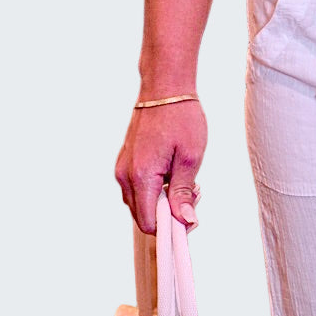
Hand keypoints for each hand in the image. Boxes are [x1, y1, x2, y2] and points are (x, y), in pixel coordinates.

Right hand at [115, 99, 206, 233]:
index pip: (150, 223)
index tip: (191, 215)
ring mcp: (122, 169)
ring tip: (185, 179)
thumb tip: (186, 222)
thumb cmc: (181, 117)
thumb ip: (184, 193)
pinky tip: (172, 173)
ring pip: (140, 203)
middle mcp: (125, 176)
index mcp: (141, 177)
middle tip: (193, 192)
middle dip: (168, 213)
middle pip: (143, 216)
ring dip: (162, 201)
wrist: (164, 88)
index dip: (171, 227)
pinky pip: (138, 188)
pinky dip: (155, 189)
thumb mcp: (190, 157)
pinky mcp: (125, 162)